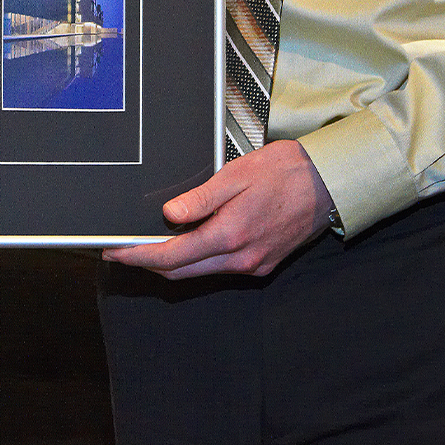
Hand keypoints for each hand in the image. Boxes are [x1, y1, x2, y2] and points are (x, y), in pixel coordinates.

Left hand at [103, 140, 333, 278]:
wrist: (329, 182)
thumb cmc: (285, 171)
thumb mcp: (236, 174)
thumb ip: (200, 199)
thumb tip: (168, 216)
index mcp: (231, 235)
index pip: (171, 256)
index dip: (138, 256)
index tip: (116, 252)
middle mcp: (242, 258)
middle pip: (181, 272)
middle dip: (148, 263)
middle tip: (123, 250)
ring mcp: (253, 265)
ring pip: (200, 272)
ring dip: (172, 263)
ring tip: (149, 243)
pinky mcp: (263, 264)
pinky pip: (220, 269)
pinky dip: (197, 260)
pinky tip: (188, 242)